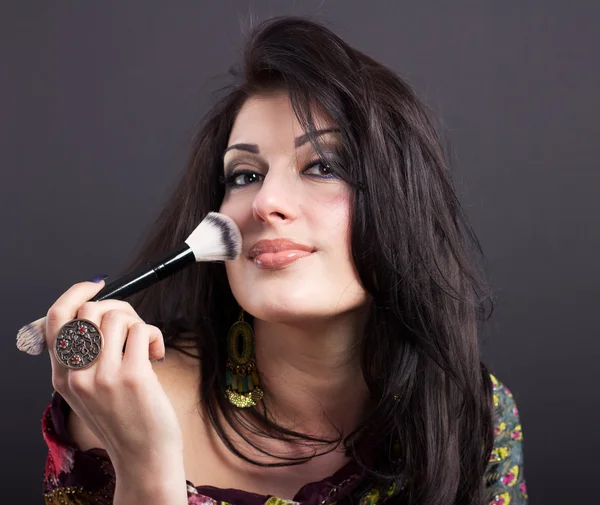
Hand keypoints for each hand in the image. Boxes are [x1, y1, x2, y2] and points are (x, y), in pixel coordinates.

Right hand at [45, 280, 183, 475]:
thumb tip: (101, 309)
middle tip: (134, 326)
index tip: (96, 285)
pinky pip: (141, 330)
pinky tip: (155, 354)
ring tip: (144, 346)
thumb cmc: (124, 417)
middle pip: (91, 310)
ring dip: (139, 324)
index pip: (56, 319)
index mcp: (62, 376)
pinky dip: (153, 335)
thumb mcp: (89, 390)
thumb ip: (86, 355)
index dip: (76, 293)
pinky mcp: (131, 376)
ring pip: (119, 316)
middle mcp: (76, 375)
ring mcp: (102, 376)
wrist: (143, 455)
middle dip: (119, 307)